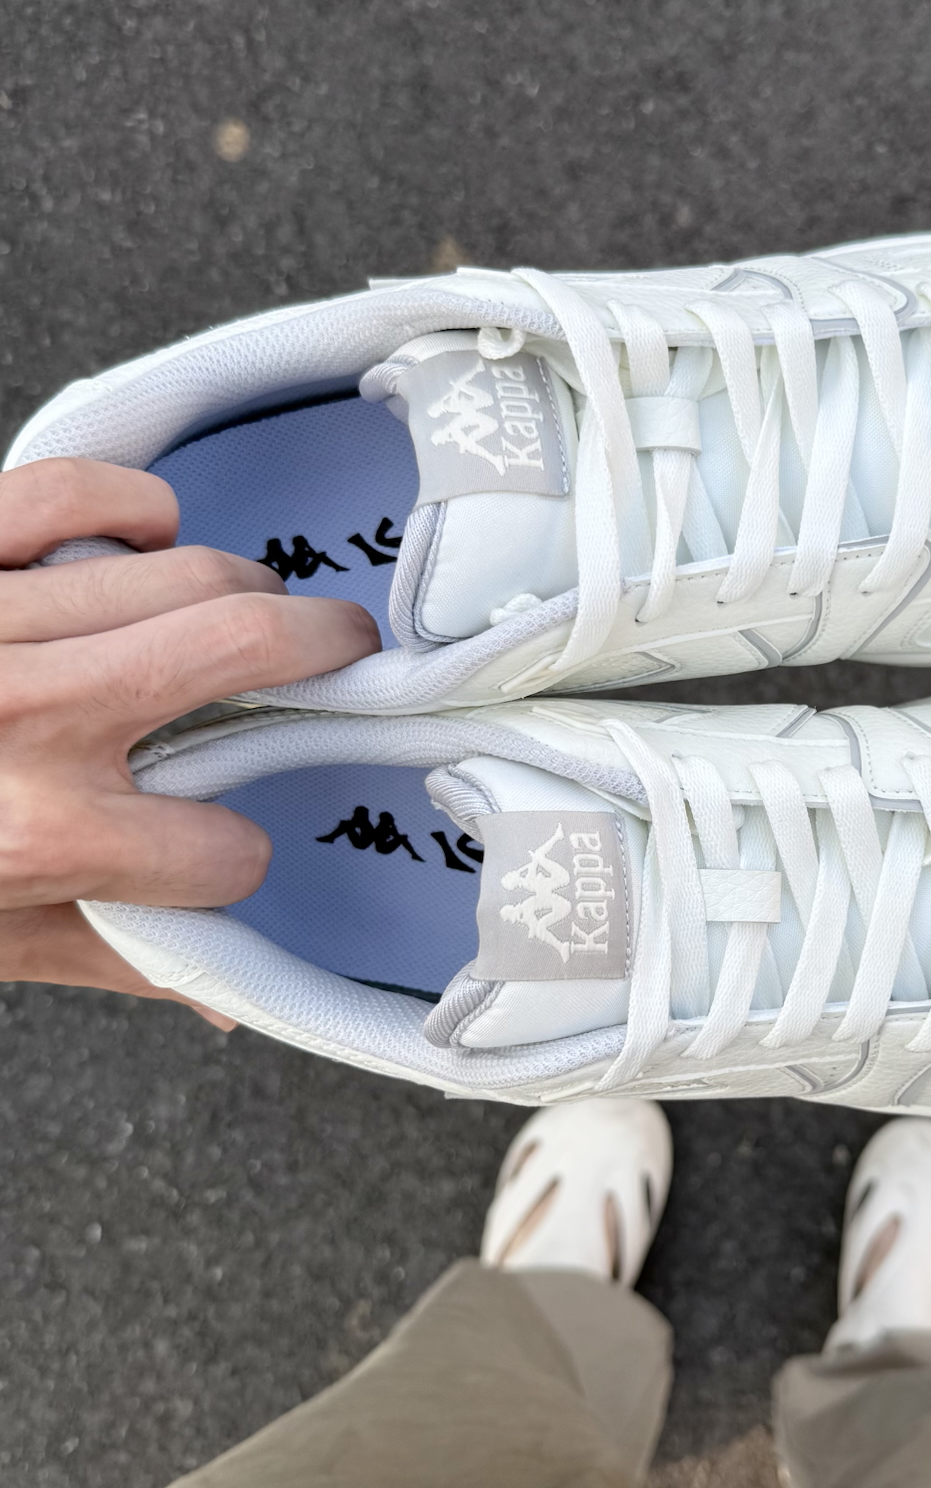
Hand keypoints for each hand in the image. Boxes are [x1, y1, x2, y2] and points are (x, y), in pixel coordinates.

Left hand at [0, 458, 380, 1025]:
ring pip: (186, 575)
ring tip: (254, 611)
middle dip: (323, 655)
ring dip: (246, 594)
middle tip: (342, 654)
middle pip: (247, 652)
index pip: (221, 850)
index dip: (230, 862)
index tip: (214, 854)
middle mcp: (26, 717)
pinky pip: (72, 494)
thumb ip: (101, 958)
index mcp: (40, 834)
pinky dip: (132, 508)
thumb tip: (214, 992)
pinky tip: (151, 538)